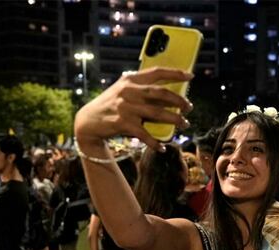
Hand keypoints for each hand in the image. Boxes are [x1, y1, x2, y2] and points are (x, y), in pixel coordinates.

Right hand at [74, 67, 193, 151]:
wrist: (88, 121)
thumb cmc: (110, 105)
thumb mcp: (122, 90)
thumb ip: (140, 87)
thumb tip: (166, 92)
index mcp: (130, 79)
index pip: (157, 72)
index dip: (175, 73)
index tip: (190, 76)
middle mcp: (129, 91)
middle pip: (161, 93)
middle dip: (179, 100)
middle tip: (189, 107)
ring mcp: (126, 107)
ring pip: (157, 113)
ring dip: (174, 119)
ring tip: (184, 124)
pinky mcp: (123, 124)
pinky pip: (145, 134)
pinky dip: (155, 142)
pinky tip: (163, 147)